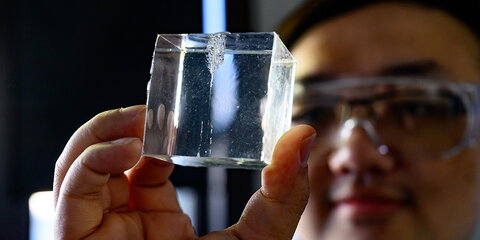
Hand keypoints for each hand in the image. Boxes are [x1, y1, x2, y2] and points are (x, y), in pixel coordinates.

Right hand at [53, 105, 315, 239]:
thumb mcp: (258, 238)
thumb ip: (282, 193)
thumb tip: (303, 135)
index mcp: (159, 219)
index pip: (145, 163)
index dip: (157, 134)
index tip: (178, 113)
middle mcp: (125, 221)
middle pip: (104, 159)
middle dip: (122, 126)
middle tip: (155, 106)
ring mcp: (100, 229)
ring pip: (77, 168)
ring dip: (104, 134)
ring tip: (141, 117)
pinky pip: (70, 194)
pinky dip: (93, 161)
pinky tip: (130, 147)